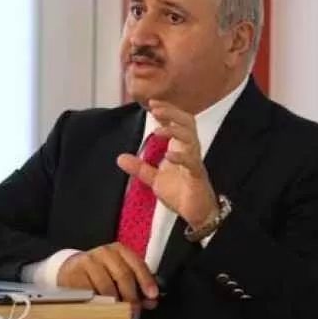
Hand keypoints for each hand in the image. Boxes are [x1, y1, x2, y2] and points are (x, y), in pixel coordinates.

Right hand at [57, 242, 158, 307]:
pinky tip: (102, 308)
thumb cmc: (101, 272)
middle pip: (123, 275)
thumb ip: (137, 286)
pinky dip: (98, 303)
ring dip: (115, 303)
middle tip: (135, 310)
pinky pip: (90, 293)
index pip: (137, 263)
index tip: (152, 295)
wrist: (72, 269)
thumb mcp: (119, 274)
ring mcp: (88, 262)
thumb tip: (151, 301)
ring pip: (106, 286)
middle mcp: (105, 252)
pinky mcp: (75, 274)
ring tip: (119, 313)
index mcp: (120, 250)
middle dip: (131, 296)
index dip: (146, 280)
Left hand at [117, 99, 218, 228]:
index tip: (152, 103)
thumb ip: (140, 168)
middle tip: (156, 108)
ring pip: (191, 139)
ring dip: (175, 131)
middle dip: (173, 113)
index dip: (167, 111)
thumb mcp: (155, 179)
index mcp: (181, 148)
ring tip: (158, 130)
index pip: (177, 122)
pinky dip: (181, 157)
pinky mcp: (198, 177)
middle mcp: (190, 151)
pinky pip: (192, 163)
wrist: (197, 214)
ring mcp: (195, 162)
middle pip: (187, 123)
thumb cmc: (181, 193)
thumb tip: (120, 157)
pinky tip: (170, 155)